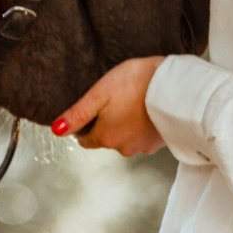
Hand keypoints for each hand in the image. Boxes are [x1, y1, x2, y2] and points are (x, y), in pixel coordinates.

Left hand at [51, 56, 165, 156]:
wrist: (175, 86)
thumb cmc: (136, 84)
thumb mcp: (100, 93)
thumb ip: (77, 114)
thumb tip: (57, 130)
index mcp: (106, 137)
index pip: (85, 139)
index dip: (87, 123)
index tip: (97, 106)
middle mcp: (123, 148)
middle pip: (107, 138)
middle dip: (108, 122)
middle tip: (118, 97)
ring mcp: (143, 147)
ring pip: (126, 137)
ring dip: (127, 123)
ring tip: (135, 100)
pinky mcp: (160, 141)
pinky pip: (144, 135)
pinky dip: (144, 124)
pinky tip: (148, 107)